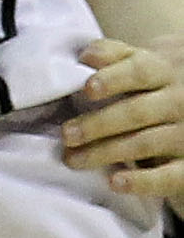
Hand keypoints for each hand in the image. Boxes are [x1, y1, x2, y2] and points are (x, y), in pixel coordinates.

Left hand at [63, 38, 183, 205]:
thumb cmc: (161, 79)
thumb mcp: (147, 59)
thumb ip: (116, 54)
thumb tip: (87, 55)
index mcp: (165, 70)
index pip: (139, 72)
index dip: (113, 80)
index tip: (87, 89)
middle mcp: (178, 101)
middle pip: (136, 112)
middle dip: (99, 124)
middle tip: (66, 135)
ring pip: (144, 144)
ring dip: (107, 152)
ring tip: (73, 160)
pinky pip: (168, 176)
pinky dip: (143, 182)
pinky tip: (115, 183)